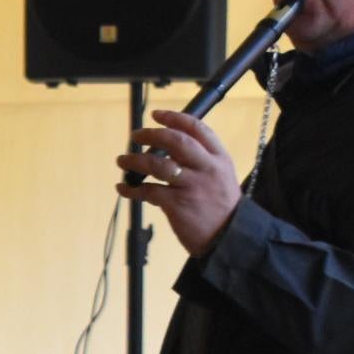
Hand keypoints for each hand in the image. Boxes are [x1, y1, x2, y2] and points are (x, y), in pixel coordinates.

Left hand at [119, 106, 244, 256]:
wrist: (230, 238)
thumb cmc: (222, 207)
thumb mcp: (222, 176)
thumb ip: (202, 161)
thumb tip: (168, 149)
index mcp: (219, 158)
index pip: (197, 129)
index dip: (174, 118)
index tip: (156, 115)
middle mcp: (206, 168)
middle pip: (175, 141)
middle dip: (151, 134)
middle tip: (135, 135)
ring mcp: (192, 186)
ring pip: (157, 164)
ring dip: (134, 160)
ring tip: (122, 160)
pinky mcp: (178, 205)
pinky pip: (148, 191)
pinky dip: (131, 189)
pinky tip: (123, 188)